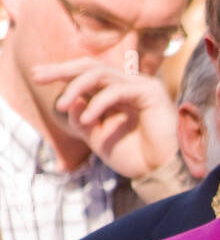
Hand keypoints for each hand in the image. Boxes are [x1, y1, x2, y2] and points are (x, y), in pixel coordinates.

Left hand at [31, 57, 178, 178]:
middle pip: (91, 66)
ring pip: (101, 74)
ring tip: (62, 106)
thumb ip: (82, 120)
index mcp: (117, 94)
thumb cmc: (137, 159)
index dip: (62, 73)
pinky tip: (88, 119)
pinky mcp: (150, 92)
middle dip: (62, 70)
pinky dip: (98, 103)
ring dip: (76, 88)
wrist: (163, 173)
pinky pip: (117, 90)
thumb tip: (68, 101)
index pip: (87, 74)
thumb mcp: (99, 139)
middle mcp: (129, 85)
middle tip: (38, 75)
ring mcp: (141, 86)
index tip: (37, 76)